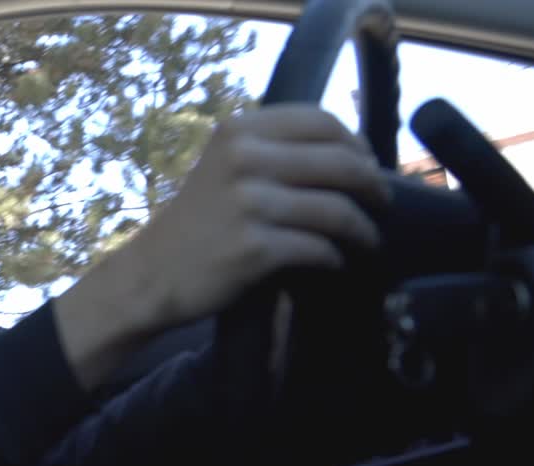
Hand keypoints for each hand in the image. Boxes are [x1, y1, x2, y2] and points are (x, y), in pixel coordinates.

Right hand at [56, 104, 389, 388]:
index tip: (368, 165)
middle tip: (382, 204)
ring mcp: (249, 205)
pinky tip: (334, 263)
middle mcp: (244, 160)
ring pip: (337, 210)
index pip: (322, 121)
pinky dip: (336, 258)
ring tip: (368, 241)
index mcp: (239, 131)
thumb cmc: (196, 223)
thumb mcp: (223, 167)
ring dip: (363, 230)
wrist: (150, 275)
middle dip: (373, 186)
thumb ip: (272, 151)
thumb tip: (351, 154)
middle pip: (341, 163)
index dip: (357, 143)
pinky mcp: (255, 248)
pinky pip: (320, 249)